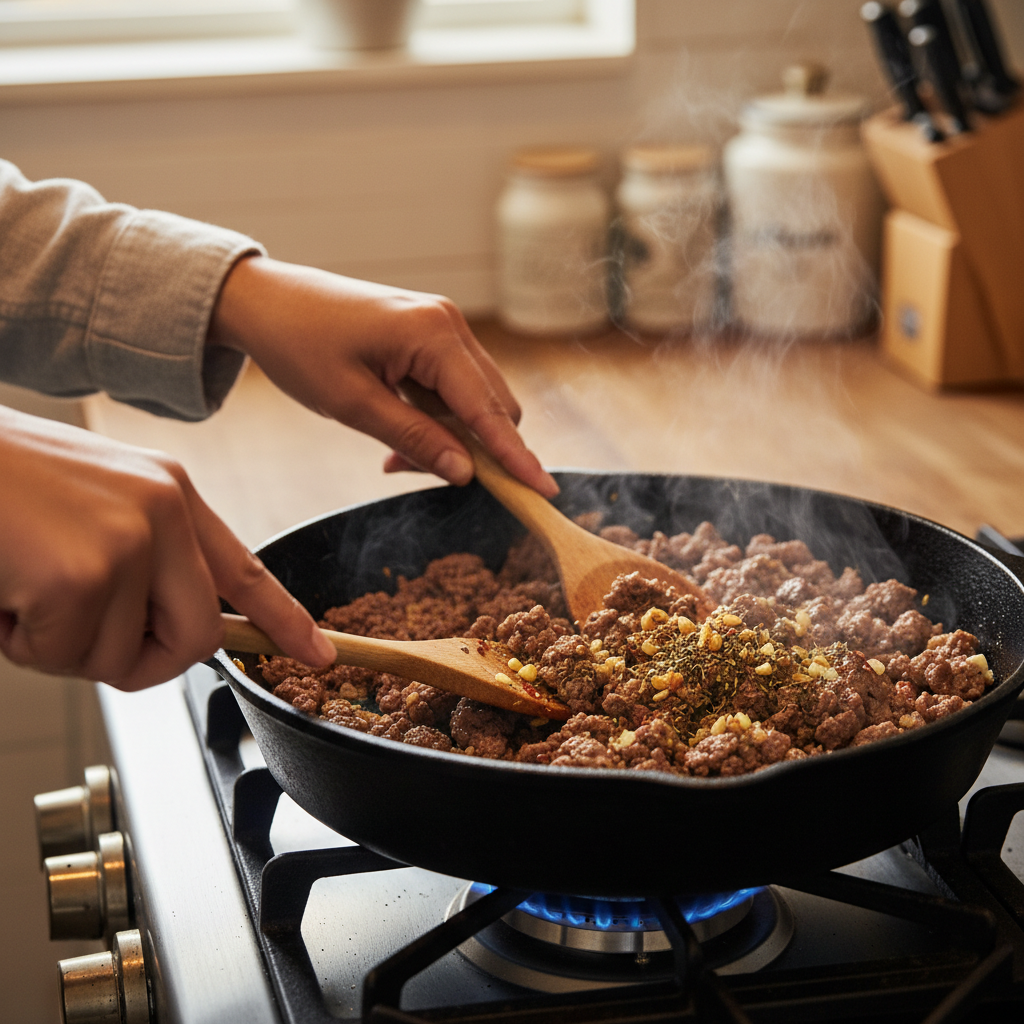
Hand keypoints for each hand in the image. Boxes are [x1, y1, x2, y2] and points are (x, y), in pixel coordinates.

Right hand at [0, 407, 334, 689]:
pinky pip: (65, 656)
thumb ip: (139, 561)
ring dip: (58, 644)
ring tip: (21, 583)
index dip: (284, 620)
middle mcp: (164, 509)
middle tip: (73, 629)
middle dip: (138, 661)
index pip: (243, 570)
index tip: (320, 654)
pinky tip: (3, 587)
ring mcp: (130, 539)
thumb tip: (160, 632)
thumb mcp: (87, 507)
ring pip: (119, 659)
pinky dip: (21, 640)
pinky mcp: (84, 571)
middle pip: (196, 639)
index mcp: (169, 493)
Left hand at [207, 256, 558, 497]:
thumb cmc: (300, 346)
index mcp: (434, 334)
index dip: (516, 456)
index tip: (544, 491)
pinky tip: (399, 436)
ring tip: (395, 457)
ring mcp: (443, 327)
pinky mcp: (430, 336)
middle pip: (494, 405)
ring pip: (475, 400)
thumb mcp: (352, 404)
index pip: (488, 409)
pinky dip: (437, 420)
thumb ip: (415, 439)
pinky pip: (453, 389)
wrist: (265, 301)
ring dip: (451, 437)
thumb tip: (466, 474)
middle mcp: (450, 324)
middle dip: (475, 450)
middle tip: (419, 475)